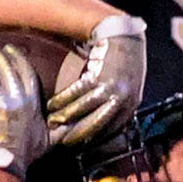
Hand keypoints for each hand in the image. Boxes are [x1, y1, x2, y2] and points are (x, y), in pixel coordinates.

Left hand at [0, 43, 47, 175]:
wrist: (8, 158)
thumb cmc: (27, 152)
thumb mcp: (49, 141)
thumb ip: (60, 130)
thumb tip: (72, 125)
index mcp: (32, 102)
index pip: (27, 74)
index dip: (19, 59)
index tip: (11, 49)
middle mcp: (17, 97)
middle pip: (8, 71)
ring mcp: (0, 101)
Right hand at [47, 15, 145, 145]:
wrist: (123, 36)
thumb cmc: (122, 63)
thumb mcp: (126, 87)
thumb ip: (117, 105)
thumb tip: (101, 126)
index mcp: (130, 105)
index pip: (110, 130)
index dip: (93, 139)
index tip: (78, 145)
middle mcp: (122, 99)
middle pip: (96, 124)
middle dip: (77, 134)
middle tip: (62, 142)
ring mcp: (110, 88)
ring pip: (83, 108)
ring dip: (65, 116)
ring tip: (52, 121)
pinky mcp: (97, 76)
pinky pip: (76, 92)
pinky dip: (63, 99)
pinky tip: (52, 105)